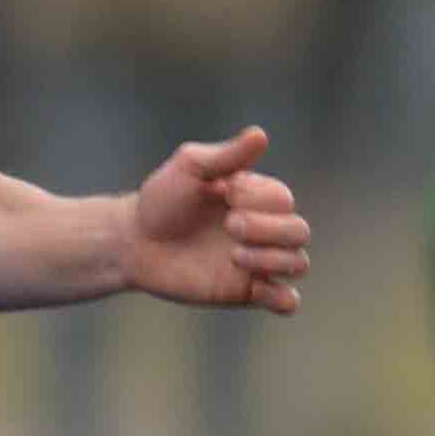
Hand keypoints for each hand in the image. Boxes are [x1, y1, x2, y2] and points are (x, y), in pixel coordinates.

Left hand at [122, 126, 309, 312]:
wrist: (135, 242)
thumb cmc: (162, 199)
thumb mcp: (190, 168)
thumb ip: (227, 155)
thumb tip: (261, 135)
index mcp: (257, 198)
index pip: (283, 199)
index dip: (259, 198)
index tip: (224, 193)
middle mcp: (264, 229)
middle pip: (299, 231)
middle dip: (268, 229)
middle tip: (229, 225)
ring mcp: (258, 261)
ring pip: (298, 263)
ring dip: (271, 259)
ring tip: (233, 254)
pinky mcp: (246, 291)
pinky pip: (286, 301)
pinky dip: (283, 298)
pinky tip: (257, 288)